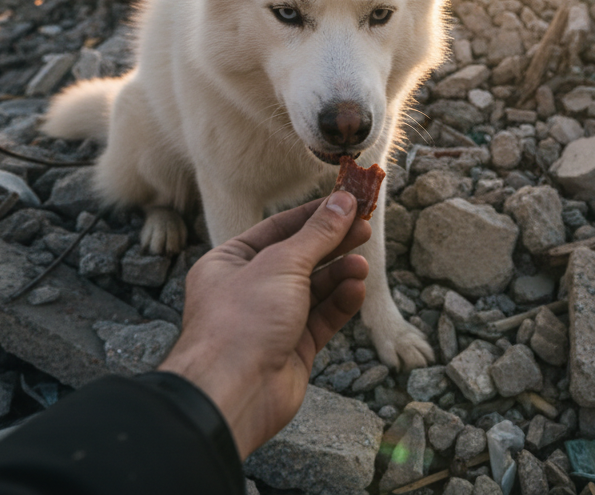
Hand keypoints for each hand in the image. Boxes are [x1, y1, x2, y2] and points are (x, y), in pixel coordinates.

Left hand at [158, 191, 370, 456]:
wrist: (233, 393)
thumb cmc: (241, 321)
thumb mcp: (282, 264)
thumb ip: (318, 233)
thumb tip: (344, 201)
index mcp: (229, 263)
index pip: (278, 229)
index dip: (314, 215)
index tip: (348, 202)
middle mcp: (248, 290)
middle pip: (299, 258)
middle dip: (333, 244)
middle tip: (366, 228)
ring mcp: (271, 321)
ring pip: (314, 289)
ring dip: (339, 274)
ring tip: (362, 266)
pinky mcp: (292, 349)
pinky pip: (321, 318)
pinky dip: (340, 303)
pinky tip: (356, 289)